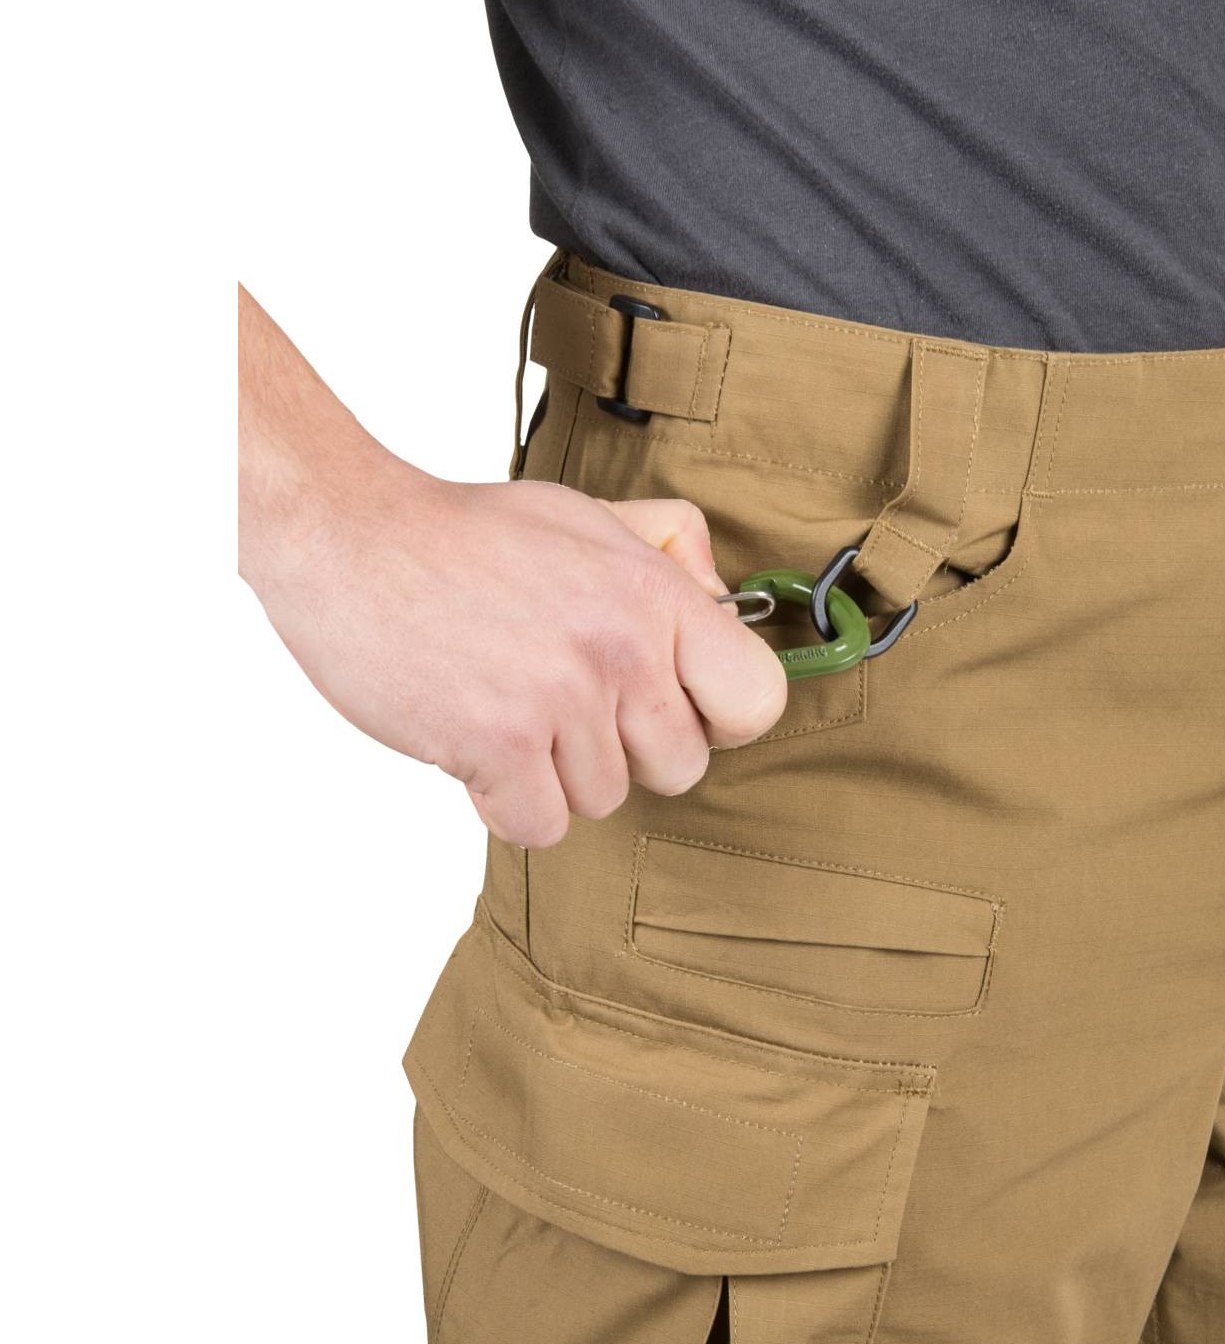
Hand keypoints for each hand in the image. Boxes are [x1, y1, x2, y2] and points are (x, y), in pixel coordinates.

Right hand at [246, 455, 785, 846]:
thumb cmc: (468, 535)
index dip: (722, 718)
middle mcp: (620, 648)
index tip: (680, 709)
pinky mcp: (495, 745)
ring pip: (605, 799)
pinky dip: (508, 804)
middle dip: (628, 751)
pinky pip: (541, 826)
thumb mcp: (587, 517)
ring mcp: (559, 699)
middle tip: (570, 709)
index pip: (758, 699)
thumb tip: (726, 599)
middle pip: (680, 768)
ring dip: (557, 773)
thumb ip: (668, 550)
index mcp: (656, 594)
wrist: (348, 537)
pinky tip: (480, 748)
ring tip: (511, 708)